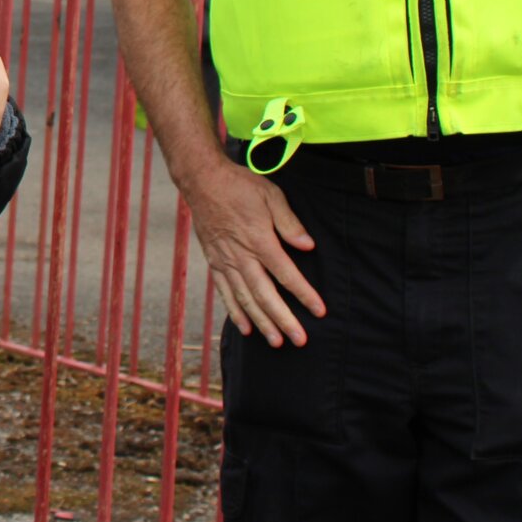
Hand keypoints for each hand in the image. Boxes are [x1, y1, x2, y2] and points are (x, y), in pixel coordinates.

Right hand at [181, 159, 324, 346]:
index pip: (286, 273)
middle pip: (264, 294)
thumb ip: (289, 223)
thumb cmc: (239, 185)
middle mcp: (241, 256)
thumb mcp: (271, 196)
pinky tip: (246, 328)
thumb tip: (308, 245)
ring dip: (261, 322)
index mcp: (259, 240)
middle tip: (299, 340)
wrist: (202, 180)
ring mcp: (225, 261)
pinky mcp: (214, 262)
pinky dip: (235, 312)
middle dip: (283, 319)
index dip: (304, 294)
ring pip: (244, 298)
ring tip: (276, 341)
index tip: (319, 311)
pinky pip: (225, 292)